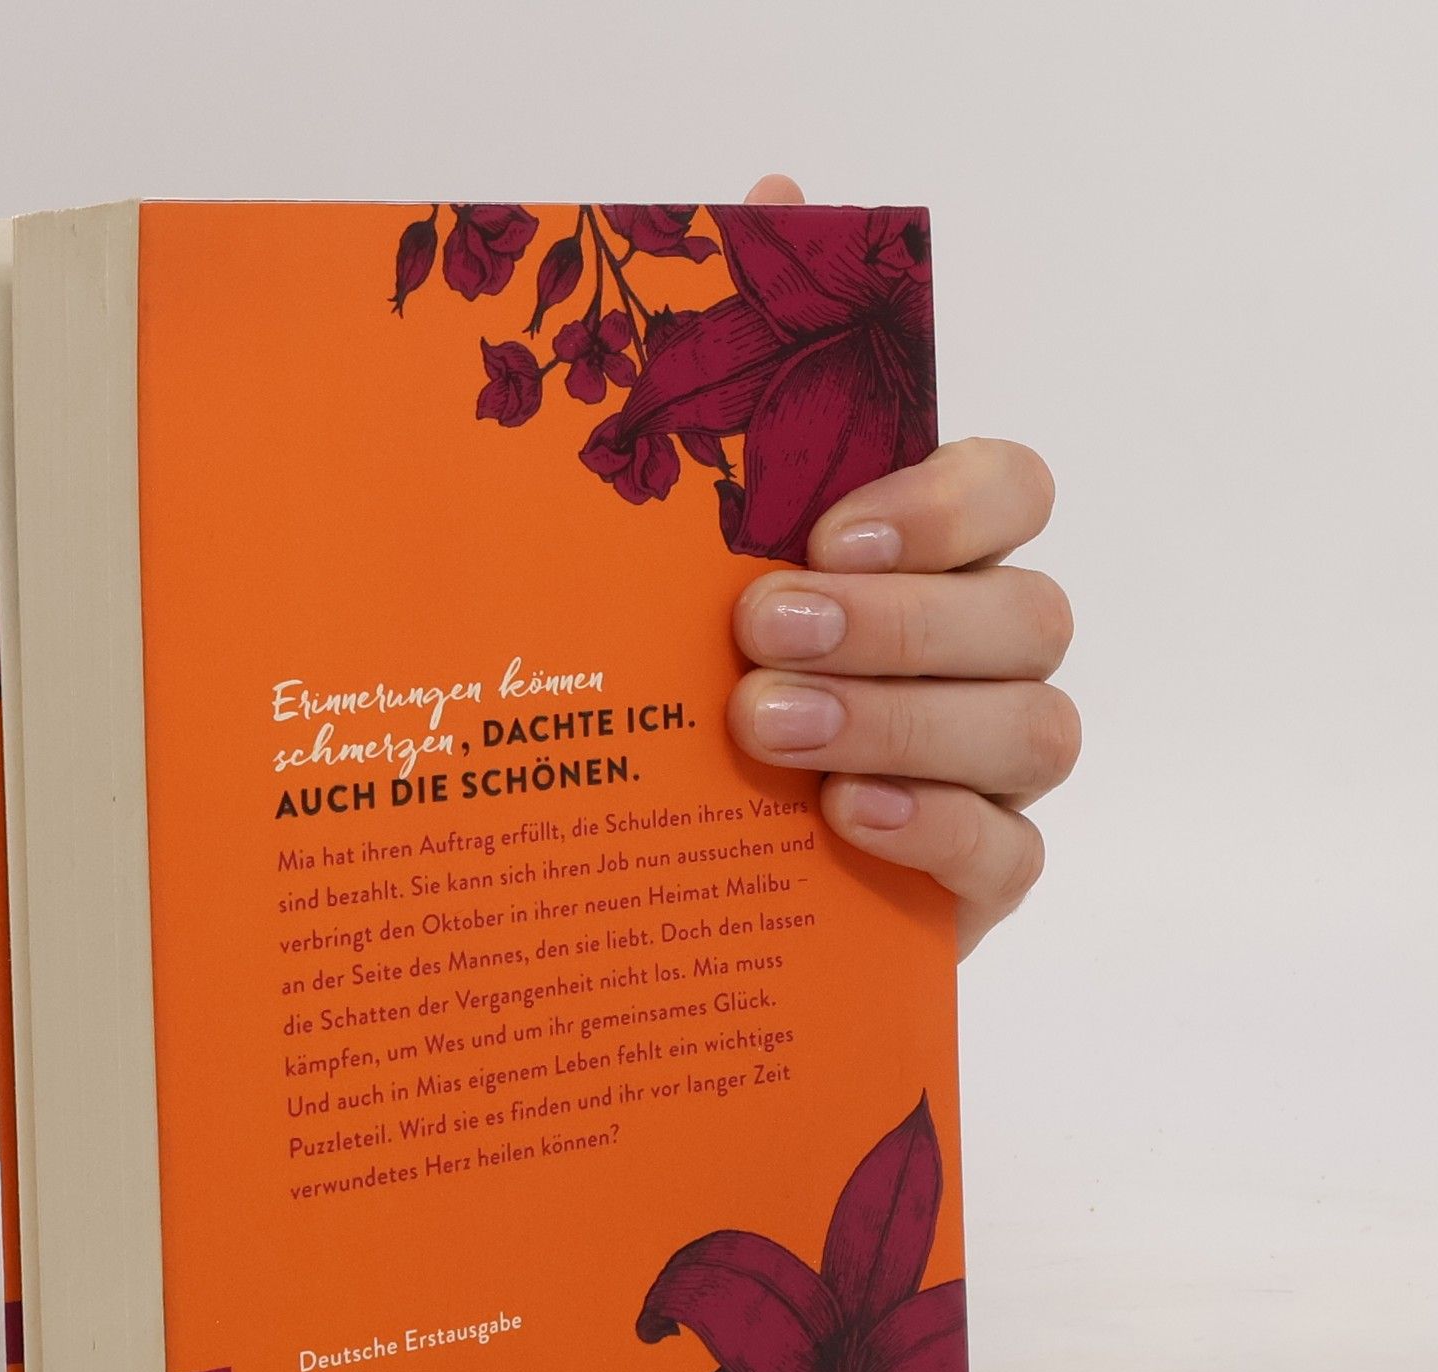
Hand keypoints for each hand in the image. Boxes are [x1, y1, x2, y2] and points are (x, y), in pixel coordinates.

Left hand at [727, 175, 1077, 958]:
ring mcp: (988, 771)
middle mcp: (979, 655)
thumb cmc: (672, 680)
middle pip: (1031, 614)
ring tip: (769, 731)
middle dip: (902, 625)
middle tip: (761, 636)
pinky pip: (1014, 854)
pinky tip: (841, 818)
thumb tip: (776, 190)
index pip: (1012, 491)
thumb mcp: (676, 543)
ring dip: (903, 721)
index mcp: (923, 562)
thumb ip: (733, 381)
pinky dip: (935, 830)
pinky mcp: (976, 876)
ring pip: (1037, 729)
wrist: (639, 859)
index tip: (823, 533)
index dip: (945, 506)